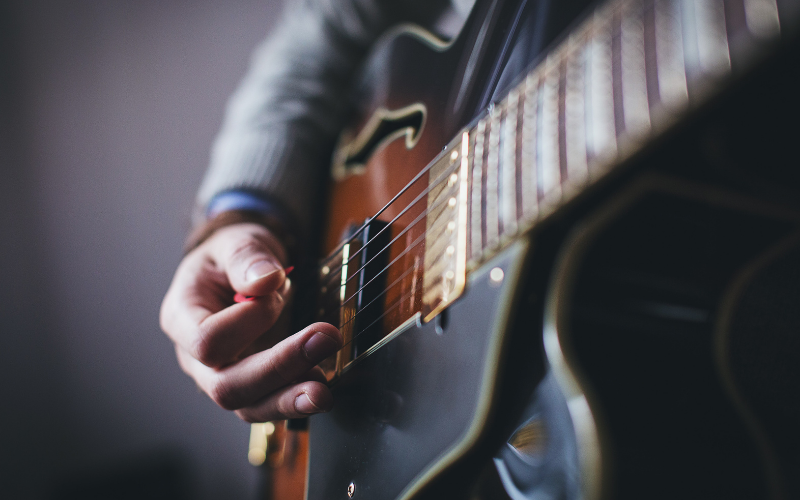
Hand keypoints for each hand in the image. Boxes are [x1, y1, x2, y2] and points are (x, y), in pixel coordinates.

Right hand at [160, 222, 341, 421]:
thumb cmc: (229, 257)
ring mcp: (221, 376)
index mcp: (182, 318)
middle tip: (324, 342)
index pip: (208, 340)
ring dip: (289, 401)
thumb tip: (266, 281)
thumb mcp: (235, 242)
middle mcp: (194, 358)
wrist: (239, 269)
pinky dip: (295, 399)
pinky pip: (268, 404)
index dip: (249, 322)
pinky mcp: (251, 385)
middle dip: (279, 369)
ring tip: (323, 392)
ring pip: (248, 407)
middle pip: (226, 386)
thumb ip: (247, 257)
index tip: (277, 291)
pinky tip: (320, 388)